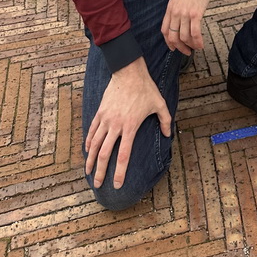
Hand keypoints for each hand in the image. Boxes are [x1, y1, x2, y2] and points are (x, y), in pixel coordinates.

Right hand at [85, 57, 171, 189]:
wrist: (128, 71)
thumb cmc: (145, 88)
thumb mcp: (160, 104)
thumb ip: (166, 120)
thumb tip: (168, 135)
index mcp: (131, 126)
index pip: (124, 155)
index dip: (120, 172)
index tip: (117, 184)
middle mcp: (116, 125)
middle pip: (105, 154)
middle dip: (101, 172)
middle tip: (98, 185)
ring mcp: (106, 119)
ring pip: (94, 144)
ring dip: (90, 160)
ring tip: (88, 172)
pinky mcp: (100, 112)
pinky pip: (92, 130)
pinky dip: (88, 142)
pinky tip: (87, 151)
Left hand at [161, 0, 221, 54]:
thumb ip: (178, 7)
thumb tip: (180, 18)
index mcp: (170, 7)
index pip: (164, 30)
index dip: (168, 42)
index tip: (174, 47)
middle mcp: (175, 12)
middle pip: (173, 37)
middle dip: (179, 48)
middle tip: (186, 52)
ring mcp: (185, 13)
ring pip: (184, 37)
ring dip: (190, 46)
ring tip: (196, 48)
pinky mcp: (196, 13)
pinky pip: (195, 33)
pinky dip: (198, 42)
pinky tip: (201, 44)